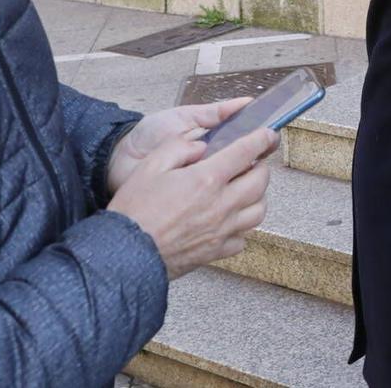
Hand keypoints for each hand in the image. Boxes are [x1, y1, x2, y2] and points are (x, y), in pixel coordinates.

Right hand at [108, 115, 275, 279]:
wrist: (124, 255)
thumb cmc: (135, 210)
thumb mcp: (151, 165)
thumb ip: (179, 148)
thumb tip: (201, 146)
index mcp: (207, 179)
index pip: (246, 152)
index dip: (260, 139)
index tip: (266, 135)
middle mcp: (221, 205)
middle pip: (261, 182)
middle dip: (262, 167)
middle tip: (252, 162)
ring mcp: (221, 231)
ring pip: (258, 211)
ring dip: (257, 196)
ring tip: (244, 189)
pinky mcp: (215, 252)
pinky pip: (243, 238)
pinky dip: (243, 226)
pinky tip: (230, 219)